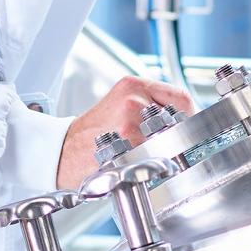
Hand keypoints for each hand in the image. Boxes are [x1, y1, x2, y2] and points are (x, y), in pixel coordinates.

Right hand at [57, 75, 196, 187]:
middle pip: (178, 123)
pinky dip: (150, 165)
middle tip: (159, 147)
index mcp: (133, 85)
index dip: (188, 117)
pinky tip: (133, 163)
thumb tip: (188, 119)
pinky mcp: (126, 148)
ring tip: (141, 155)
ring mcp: (130, 125)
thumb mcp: (121, 104)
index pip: (181, 99)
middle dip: (174, 137)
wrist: (61, 151)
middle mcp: (133, 101)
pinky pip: (155, 159)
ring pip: (169, 143)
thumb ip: (152, 105)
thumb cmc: (93, 133)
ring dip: (162, 153)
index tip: (186, 128)